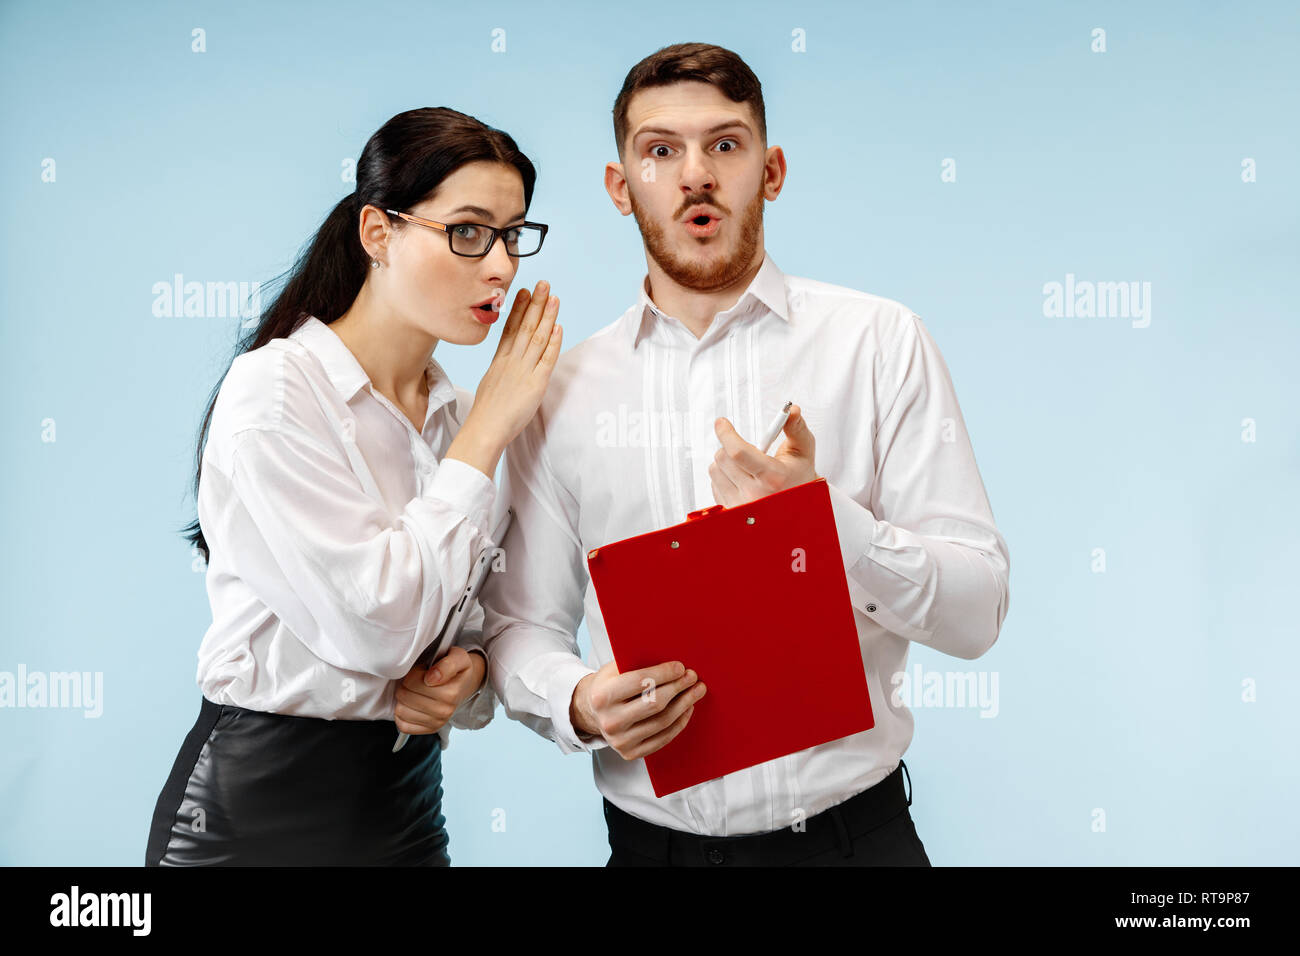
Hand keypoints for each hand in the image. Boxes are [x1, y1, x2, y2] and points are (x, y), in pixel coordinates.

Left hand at [393, 647, 485, 735]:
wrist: (464, 685)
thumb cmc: (457, 671)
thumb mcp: (458, 657)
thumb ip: (447, 664)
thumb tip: (432, 677)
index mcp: (451, 693)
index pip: (412, 682)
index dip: (414, 672)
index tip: (424, 671)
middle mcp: (445, 711)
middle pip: (404, 696)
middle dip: (407, 684)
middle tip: (418, 681)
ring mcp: (437, 723)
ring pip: (401, 710)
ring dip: (404, 699)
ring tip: (416, 692)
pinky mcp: (428, 730)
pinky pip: (403, 725)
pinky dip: (403, 714)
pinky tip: (412, 705)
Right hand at [445, 280, 561, 478]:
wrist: (484, 429)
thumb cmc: (485, 415)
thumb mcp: (489, 385)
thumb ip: (500, 372)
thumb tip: (505, 368)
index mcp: (499, 361)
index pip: (510, 329)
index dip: (518, 309)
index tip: (523, 291)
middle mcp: (511, 361)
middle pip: (525, 326)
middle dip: (535, 303)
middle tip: (543, 283)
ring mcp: (523, 370)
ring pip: (537, 337)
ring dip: (546, 315)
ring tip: (553, 296)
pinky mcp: (535, 383)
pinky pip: (547, 359)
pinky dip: (553, 342)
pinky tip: (558, 326)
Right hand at [569, 660, 706, 759]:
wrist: (591, 712)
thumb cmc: (608, 686)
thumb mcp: (613, 670)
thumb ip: (637, 664)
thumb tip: (671, 663)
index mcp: (602, 696)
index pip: (640, 682)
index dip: (664, 674)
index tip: (681, 667)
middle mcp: (610, 721)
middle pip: (655, 703)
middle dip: (678, 687)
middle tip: (693, 677)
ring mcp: (620, 741)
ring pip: (663, 721)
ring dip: (685, 704)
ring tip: (696, 691)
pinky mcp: (630, 753)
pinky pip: (663, 738)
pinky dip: (679, 722)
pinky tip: (687, 709)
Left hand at [708, 404, 816, 506]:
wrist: (799, 508)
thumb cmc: (799, 477)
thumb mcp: (803, 451)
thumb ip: (796, 428)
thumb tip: (792, 410)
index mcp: (773, 477)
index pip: (739, 452)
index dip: (726, 434)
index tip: (721, 423)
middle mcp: (755, 495)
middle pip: (723, 458)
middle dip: (730, 447)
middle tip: (747, 450)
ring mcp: (740, 506)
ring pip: (715, 470)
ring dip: (726, 463)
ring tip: (746, 467)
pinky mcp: (730, 512)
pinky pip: (714, 484)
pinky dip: (724, 477)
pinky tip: (742, 480)